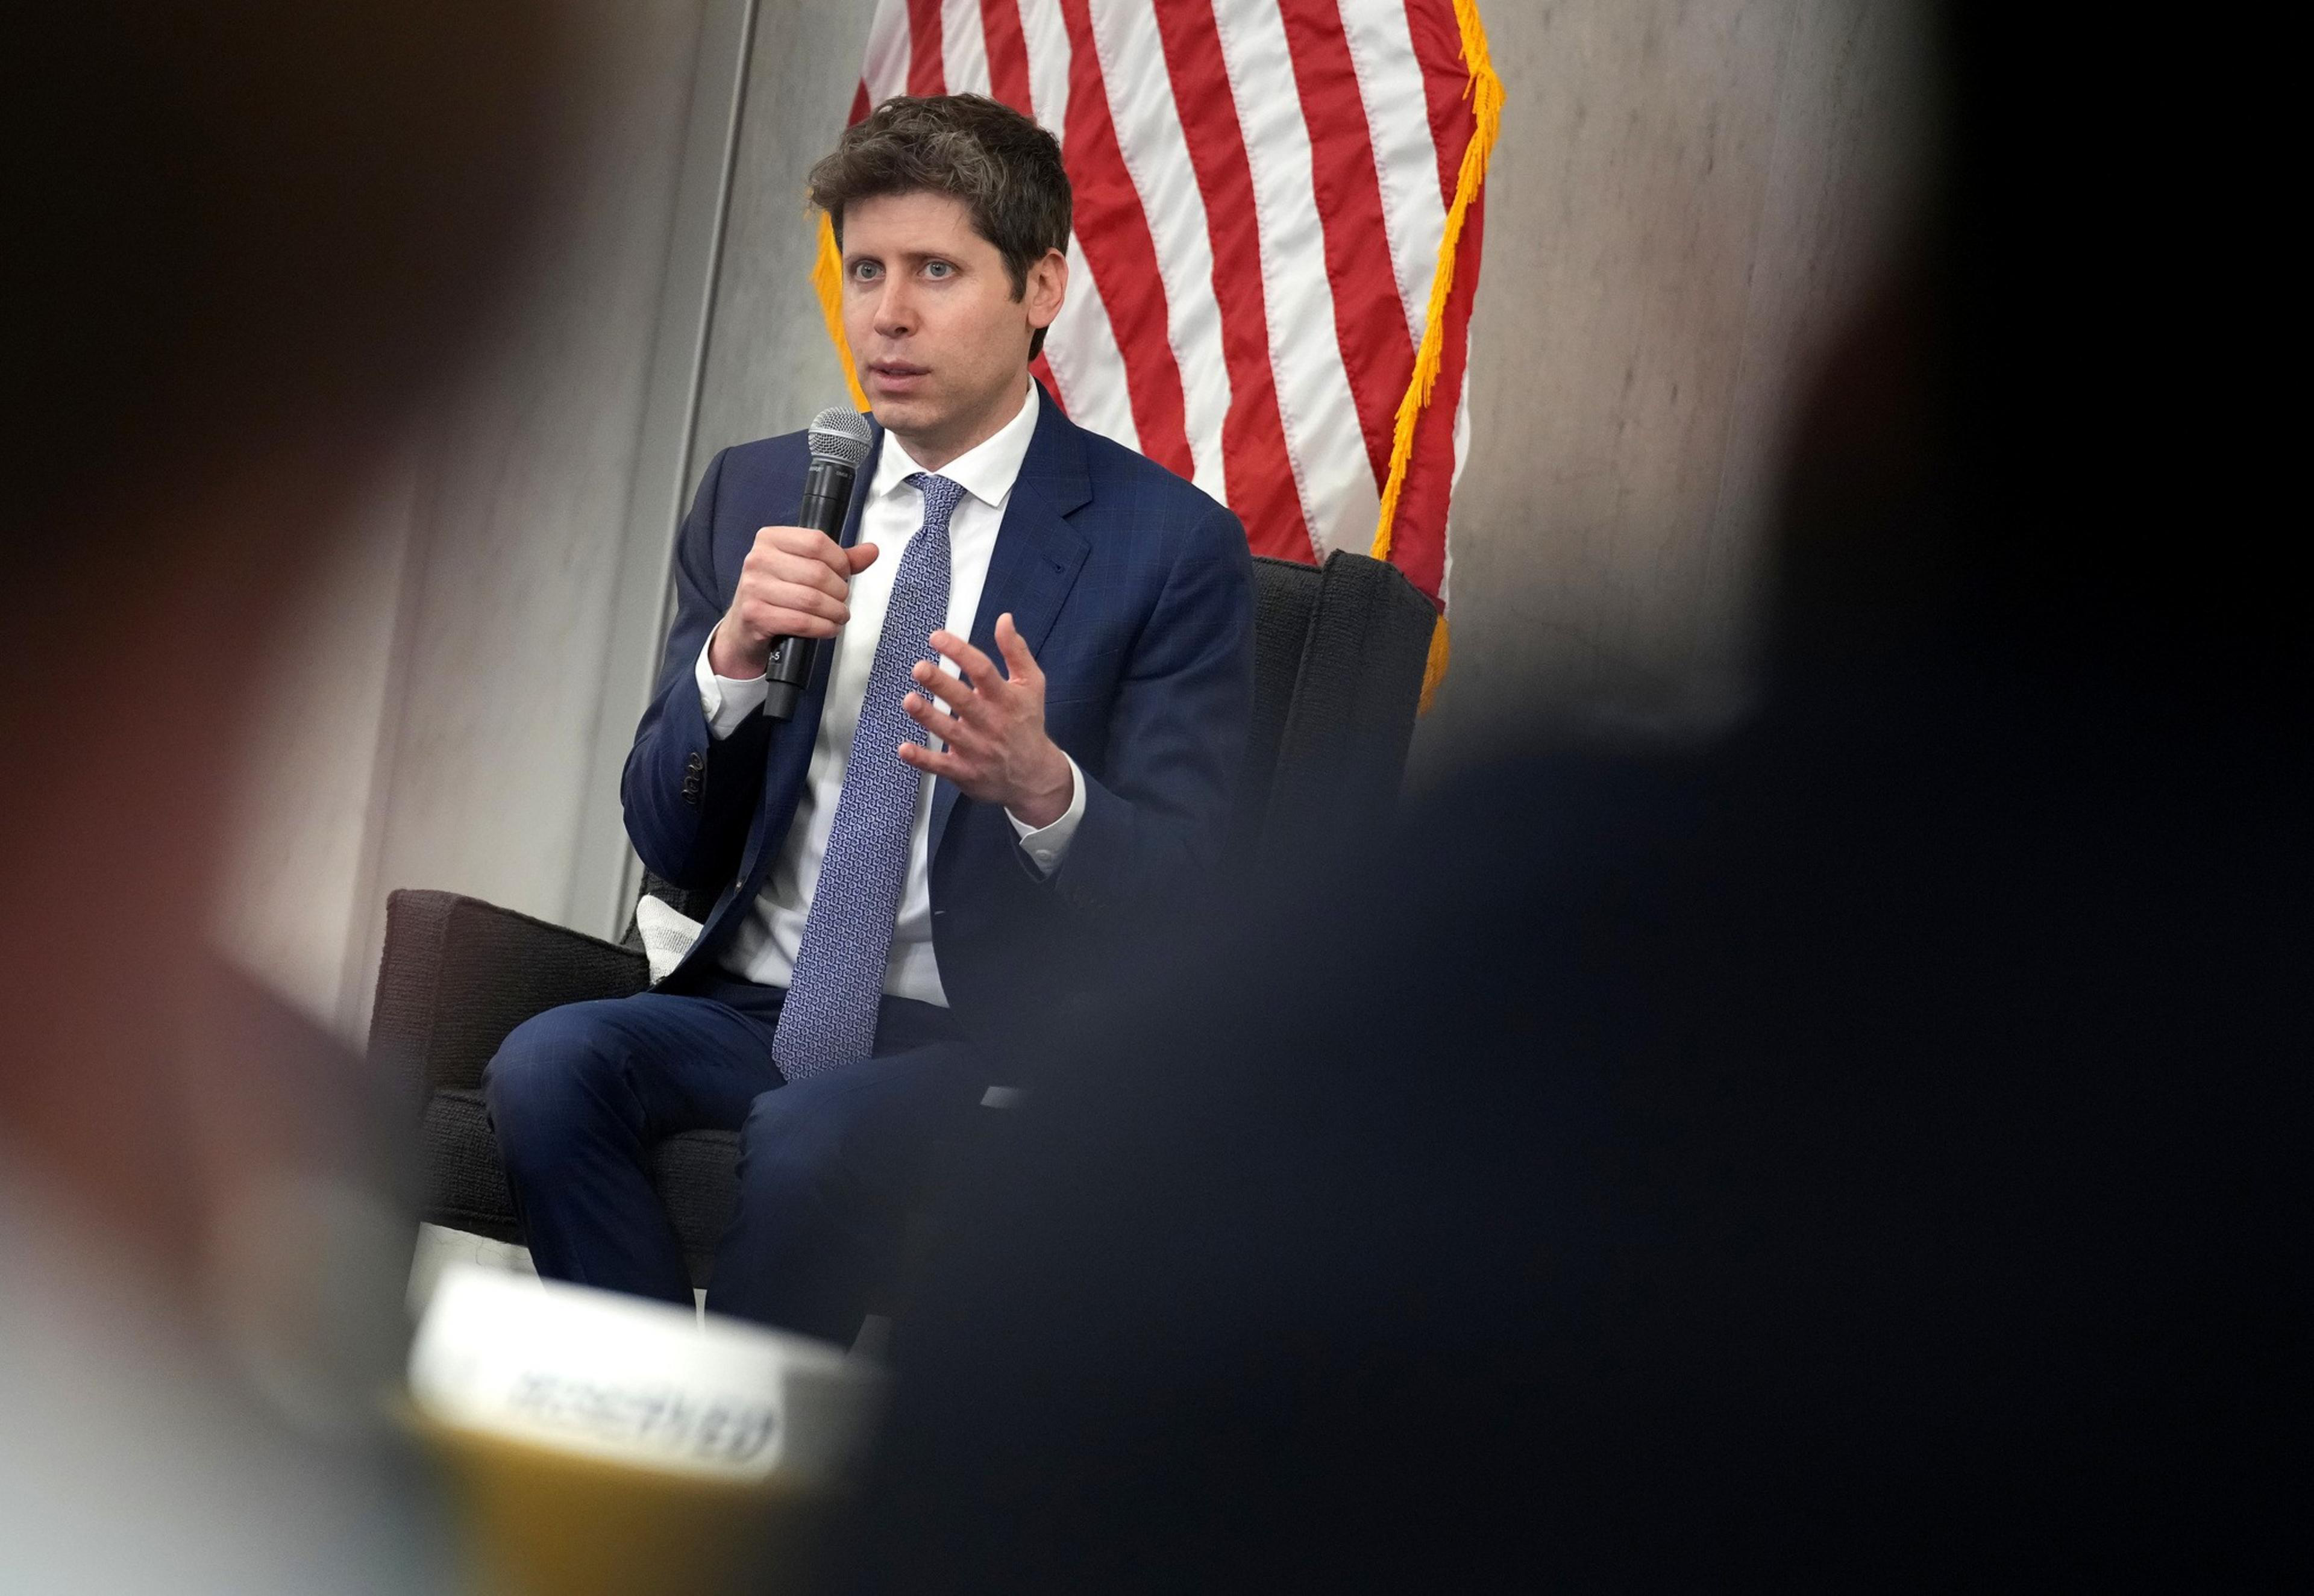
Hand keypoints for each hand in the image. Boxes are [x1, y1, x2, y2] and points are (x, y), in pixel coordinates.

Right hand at [708, 525, 880, 677]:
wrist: (744, 628)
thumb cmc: (777, 594)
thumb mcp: (804, 569)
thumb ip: (838, 560)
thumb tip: (871, 551)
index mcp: (770, 538)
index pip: (817, 542)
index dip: (840, 561)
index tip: (844, 574)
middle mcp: (758, 559)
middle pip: (818, 572)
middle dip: (839, 591)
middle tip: (841, 601)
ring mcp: (754, 587)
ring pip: (812, 599)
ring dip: (835, 612)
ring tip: (839, 616)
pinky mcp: (755, 615)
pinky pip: (802, 622)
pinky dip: (823, 627)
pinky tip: (828, 628)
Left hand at [899, 614, 1073, 826]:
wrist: (1034, 776)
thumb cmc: (1028, 723)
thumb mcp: (1031, 685)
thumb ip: (1016, 652)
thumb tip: (1005, 619)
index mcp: (1006, 699)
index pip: (983, 671)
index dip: (960, 652)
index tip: (936, 637)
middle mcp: (992, 723)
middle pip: (964, 701)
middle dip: (941, 684)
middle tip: (919, 668)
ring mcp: (977, 749)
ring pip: (950, 732)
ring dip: (928, 717)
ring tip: (909, 700)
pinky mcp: (965, 772)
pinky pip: (941, 765)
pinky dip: (922, 759)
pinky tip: (904, 748)